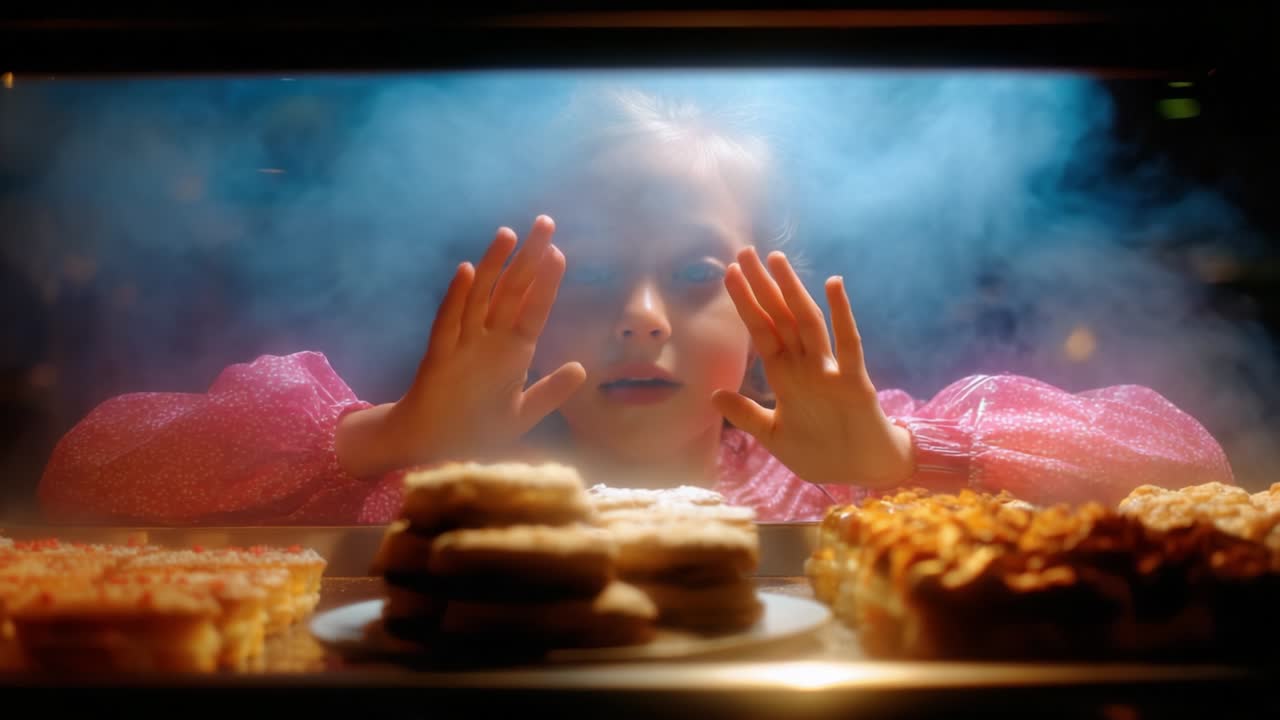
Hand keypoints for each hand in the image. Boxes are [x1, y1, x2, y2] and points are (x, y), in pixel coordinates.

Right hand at [337, 215, 584, 476]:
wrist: (432, 449)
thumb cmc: (476, 430)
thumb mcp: (522, 415)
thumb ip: (550, 393)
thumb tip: (581, 369)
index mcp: (513, 353)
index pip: (533, 310)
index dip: (546, 283)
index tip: (559, 253)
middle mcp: (489, 341)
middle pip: (511, 291)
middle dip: (528, 258)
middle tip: (545, 223)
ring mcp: (463, 345)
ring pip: (480, 297)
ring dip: (494, 266)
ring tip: (508, 235)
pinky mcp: (439, 357)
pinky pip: (448, 322)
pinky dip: (457, 297)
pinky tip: (468, 271)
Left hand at [711, 248, 913, 488]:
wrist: (861, 473)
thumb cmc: (822, 452)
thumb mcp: (774, 436)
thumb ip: (747, 416)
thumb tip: (714, 395)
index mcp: (785, 376)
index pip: (761, 331)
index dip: (746, 303)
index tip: (729, 273)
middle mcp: (805, 366)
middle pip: (780, 317)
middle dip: (762, 286)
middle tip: (744, 251)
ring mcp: (829, 370)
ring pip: (807, 323)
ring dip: (792, 291)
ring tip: (776, 260)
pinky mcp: (854, 382)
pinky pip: (848, 344)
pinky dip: (842, 315)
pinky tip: (833, 285)